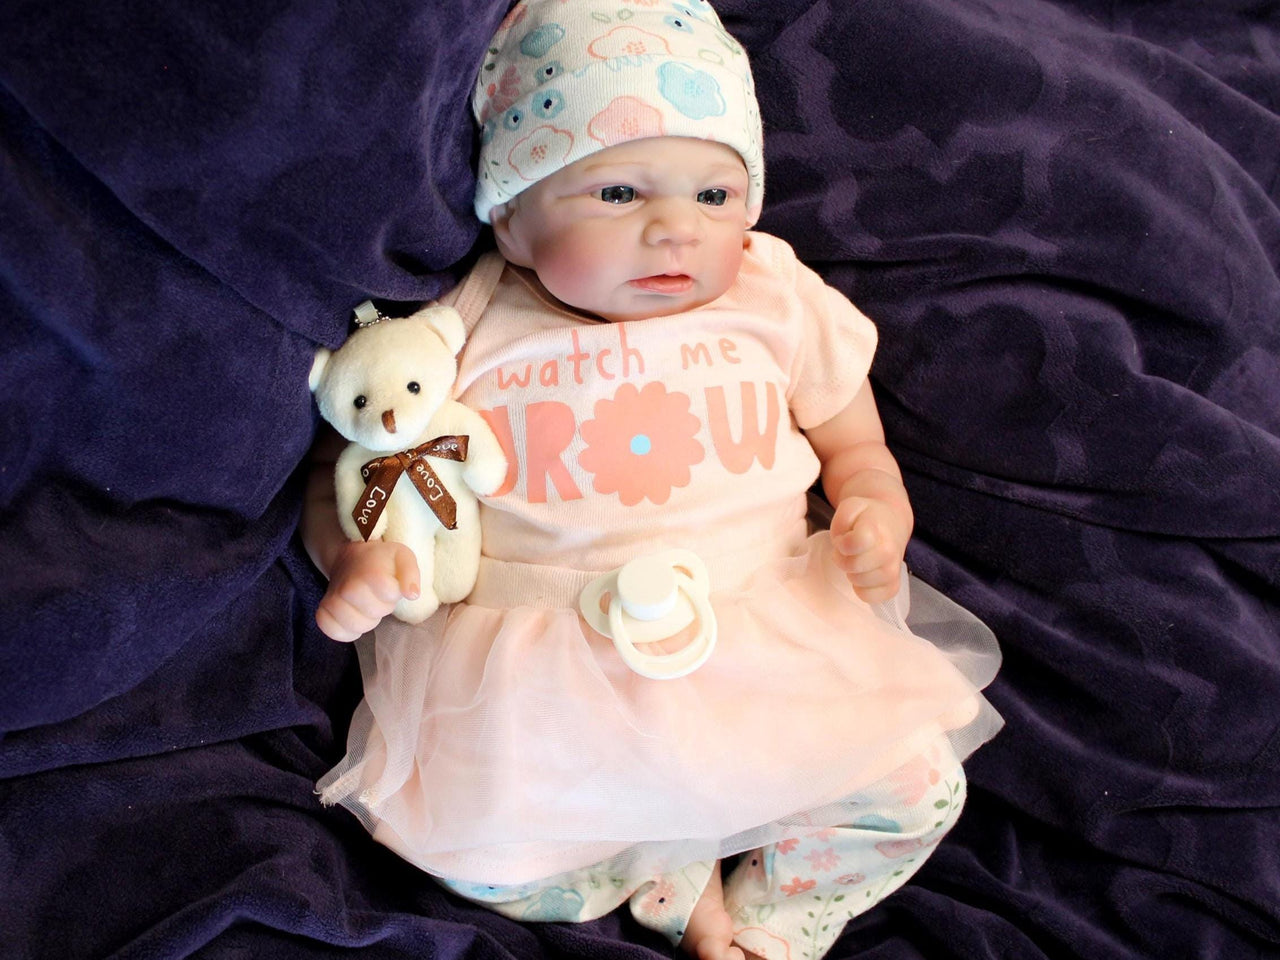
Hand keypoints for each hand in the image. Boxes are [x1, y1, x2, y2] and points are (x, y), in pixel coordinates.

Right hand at [315, 539, 419, 641]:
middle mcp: (347, 586)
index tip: (390, 584)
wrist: (351, 559)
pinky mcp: (323, 612)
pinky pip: (334, 632)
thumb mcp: (402, 557)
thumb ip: (410, 574)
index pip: (389, 593)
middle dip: (382, 607)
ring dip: (367, 620)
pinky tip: (353, 619)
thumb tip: (412, 595)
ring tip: (366, 606)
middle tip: (378, 595)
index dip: (394, 593)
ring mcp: (332, 600)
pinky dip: (346, 631)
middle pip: (375, 613)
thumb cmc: (380, 561)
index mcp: (369, 571)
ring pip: (356, 626)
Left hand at [829, 472, 911, 603]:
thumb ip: (840, 520)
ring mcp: (893, 570)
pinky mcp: (894, 586)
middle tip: (846, 552)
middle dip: (842, 559)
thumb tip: (843, 546)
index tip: (844, 539)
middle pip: (853, 566)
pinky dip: (862, 590)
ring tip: (856, 561)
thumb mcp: (849, 507)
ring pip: (860, 583)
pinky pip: (871, 598)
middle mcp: (889, 550)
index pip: (855, 542)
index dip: (842, 544)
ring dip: (852, 574)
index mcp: (875, 528)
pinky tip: (863, 575)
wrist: (891, 523)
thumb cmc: (865, 518)